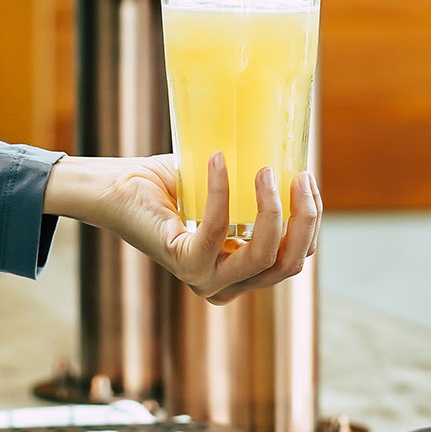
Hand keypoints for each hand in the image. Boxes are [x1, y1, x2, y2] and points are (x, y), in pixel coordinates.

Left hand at [43, 152, 320, 304]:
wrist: (119, 189)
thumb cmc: (172, 187)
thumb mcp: (227, 190)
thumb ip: (256, 185)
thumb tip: (291, 147)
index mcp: (242, 273)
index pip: (294, 258)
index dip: (310, 221)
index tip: (306, 178)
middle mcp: (227, 285)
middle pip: (288, 264)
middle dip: (305, 219)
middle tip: (300, 176)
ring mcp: (206, 279)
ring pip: (263, 256)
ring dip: (272, 209)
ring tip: (265, 169)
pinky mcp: (183, 262)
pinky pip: (218, 229)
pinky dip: (223, 192)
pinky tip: (219, 161)